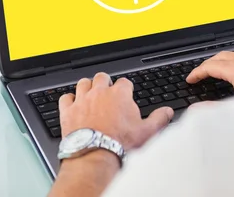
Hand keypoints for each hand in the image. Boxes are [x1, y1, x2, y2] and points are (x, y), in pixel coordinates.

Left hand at [59, 72, 173, 150]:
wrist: (95, 156)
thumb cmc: (121, 144)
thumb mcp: (147, 132)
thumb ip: (159, 118)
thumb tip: (167, 112)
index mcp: (120, 94)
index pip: (124, 82)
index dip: (126, 89)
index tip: (126, 95)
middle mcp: (100, 93)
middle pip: (102, 77)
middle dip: (105, 82)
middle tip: (108, 92)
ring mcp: (82, 100)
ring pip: (83, 83)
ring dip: (87, 87)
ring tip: (91, 95)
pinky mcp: (68, 111)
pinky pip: (65, 97)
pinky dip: (69, 99)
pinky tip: (73, 104)